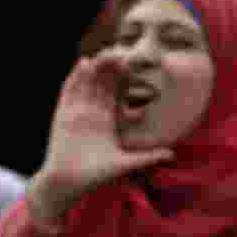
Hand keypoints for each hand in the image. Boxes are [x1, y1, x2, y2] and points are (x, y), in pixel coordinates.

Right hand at [31, 52, 173, 218]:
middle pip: (101, 85)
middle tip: (122, 52)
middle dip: (110, 69)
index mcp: (106, 121)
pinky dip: (75, 78)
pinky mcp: (63, 115)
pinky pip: (69, 92)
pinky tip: (83, 64)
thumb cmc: (95, 176)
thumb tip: (173, 154)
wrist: (67, 184)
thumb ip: (148, 157)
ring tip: (106, 52)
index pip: (116, 94)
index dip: (124, 80)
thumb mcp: (125, 164)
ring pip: (87, 84)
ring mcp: (76, 113)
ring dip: (95, 69)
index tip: (134, 66)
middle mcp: (91, 114)